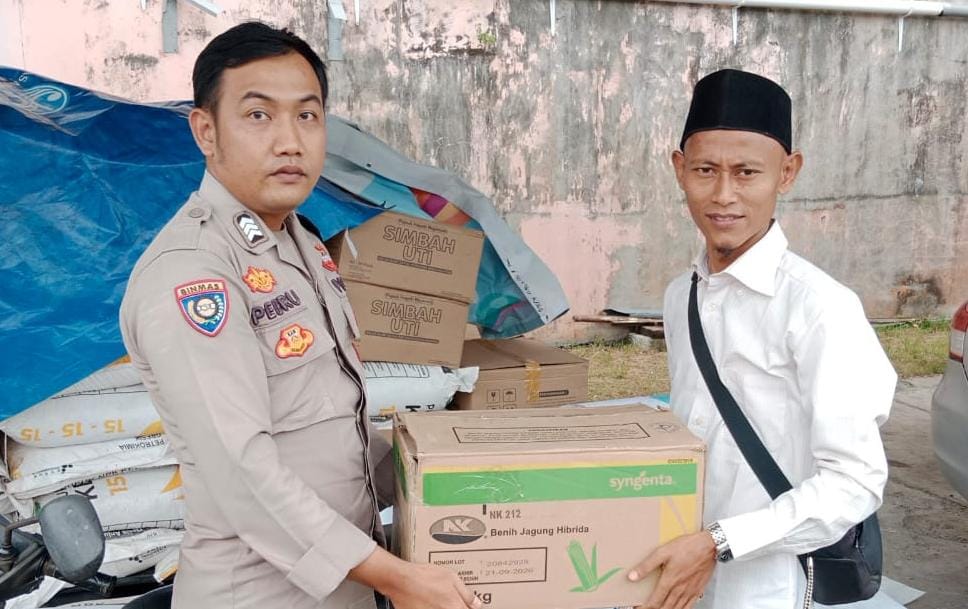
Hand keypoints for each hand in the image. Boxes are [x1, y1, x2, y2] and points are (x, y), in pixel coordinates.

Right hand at [349, 547, 481, 608]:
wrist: (400, 580)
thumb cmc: (423, 576)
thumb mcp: (450, 577)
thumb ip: (466, 592)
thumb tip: (477, 603)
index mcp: (455, 606)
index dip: (471, 607)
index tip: (471, 605)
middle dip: (458, 605)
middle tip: (448, 597)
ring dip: (445, 605)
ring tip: (438, 596)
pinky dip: (433, 606)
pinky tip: (430, 599)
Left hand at [628, 531, 716, 608]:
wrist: (709, 546)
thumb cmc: (687, 547)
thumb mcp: (662, 552)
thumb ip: (646, 566)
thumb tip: (632, 576)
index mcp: (669, 580)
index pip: (654, 601)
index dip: (645, 608)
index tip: (638, 608)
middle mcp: (679, 589)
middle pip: (665, 608)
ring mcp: (689, 591)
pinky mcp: (697, 590)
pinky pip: (688, 606)